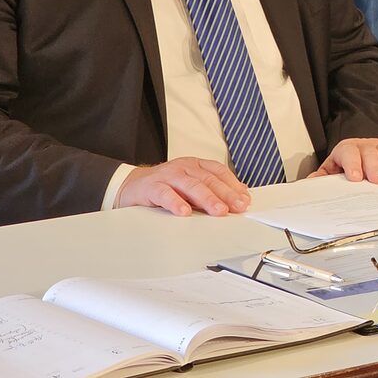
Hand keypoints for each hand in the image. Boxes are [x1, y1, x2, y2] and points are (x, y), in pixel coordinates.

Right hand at [116, 157, 250, 216]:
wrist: (132, 186)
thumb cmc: (166, 187)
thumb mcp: (191, 186)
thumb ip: (212, 190)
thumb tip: (240, 197)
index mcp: (196, 165)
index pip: (219, 172)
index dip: (233, 185)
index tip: (245, 199)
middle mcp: (184, 167)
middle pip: (208, 180)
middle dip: (225, 194)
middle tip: (237, 207)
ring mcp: (168, 175)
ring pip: (190, 185)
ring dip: (207, 199)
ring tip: (218, 211)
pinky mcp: (152, 187)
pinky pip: (165, 194)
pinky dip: (176, 203)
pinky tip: (184, 212)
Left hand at [310, 138, 377, 182]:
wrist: (358, 154)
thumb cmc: (345, 167)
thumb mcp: (332, 170)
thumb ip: (322, 177)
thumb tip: (311, 182)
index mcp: (345, 149)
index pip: (348, 153)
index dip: (352, 164)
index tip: (355, 178)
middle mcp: (363, 145)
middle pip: (370, 152)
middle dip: (375, 167)